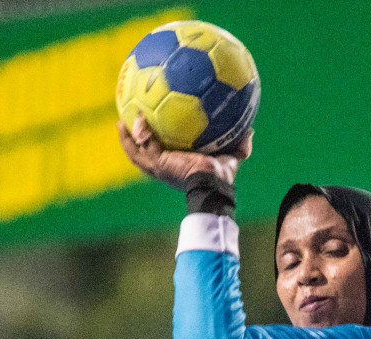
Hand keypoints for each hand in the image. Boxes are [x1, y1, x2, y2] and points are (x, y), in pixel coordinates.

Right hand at [117, 116, 251, 190]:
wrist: (212, 186)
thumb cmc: (221, 177)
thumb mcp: (231, 157)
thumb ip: (240, 145)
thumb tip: (250, 131)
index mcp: (177, 166)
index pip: (163, 155)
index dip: (155, 144)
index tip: (152, 130)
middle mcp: (165, 168)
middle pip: (142, 155)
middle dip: (133, 141)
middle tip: (128, 122)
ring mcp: (158, 168)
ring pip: (135, 152)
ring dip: (127, 139)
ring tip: (121, 122)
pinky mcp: (157, 164)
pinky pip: (141, 147)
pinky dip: (134, 136)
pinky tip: (132, 120)